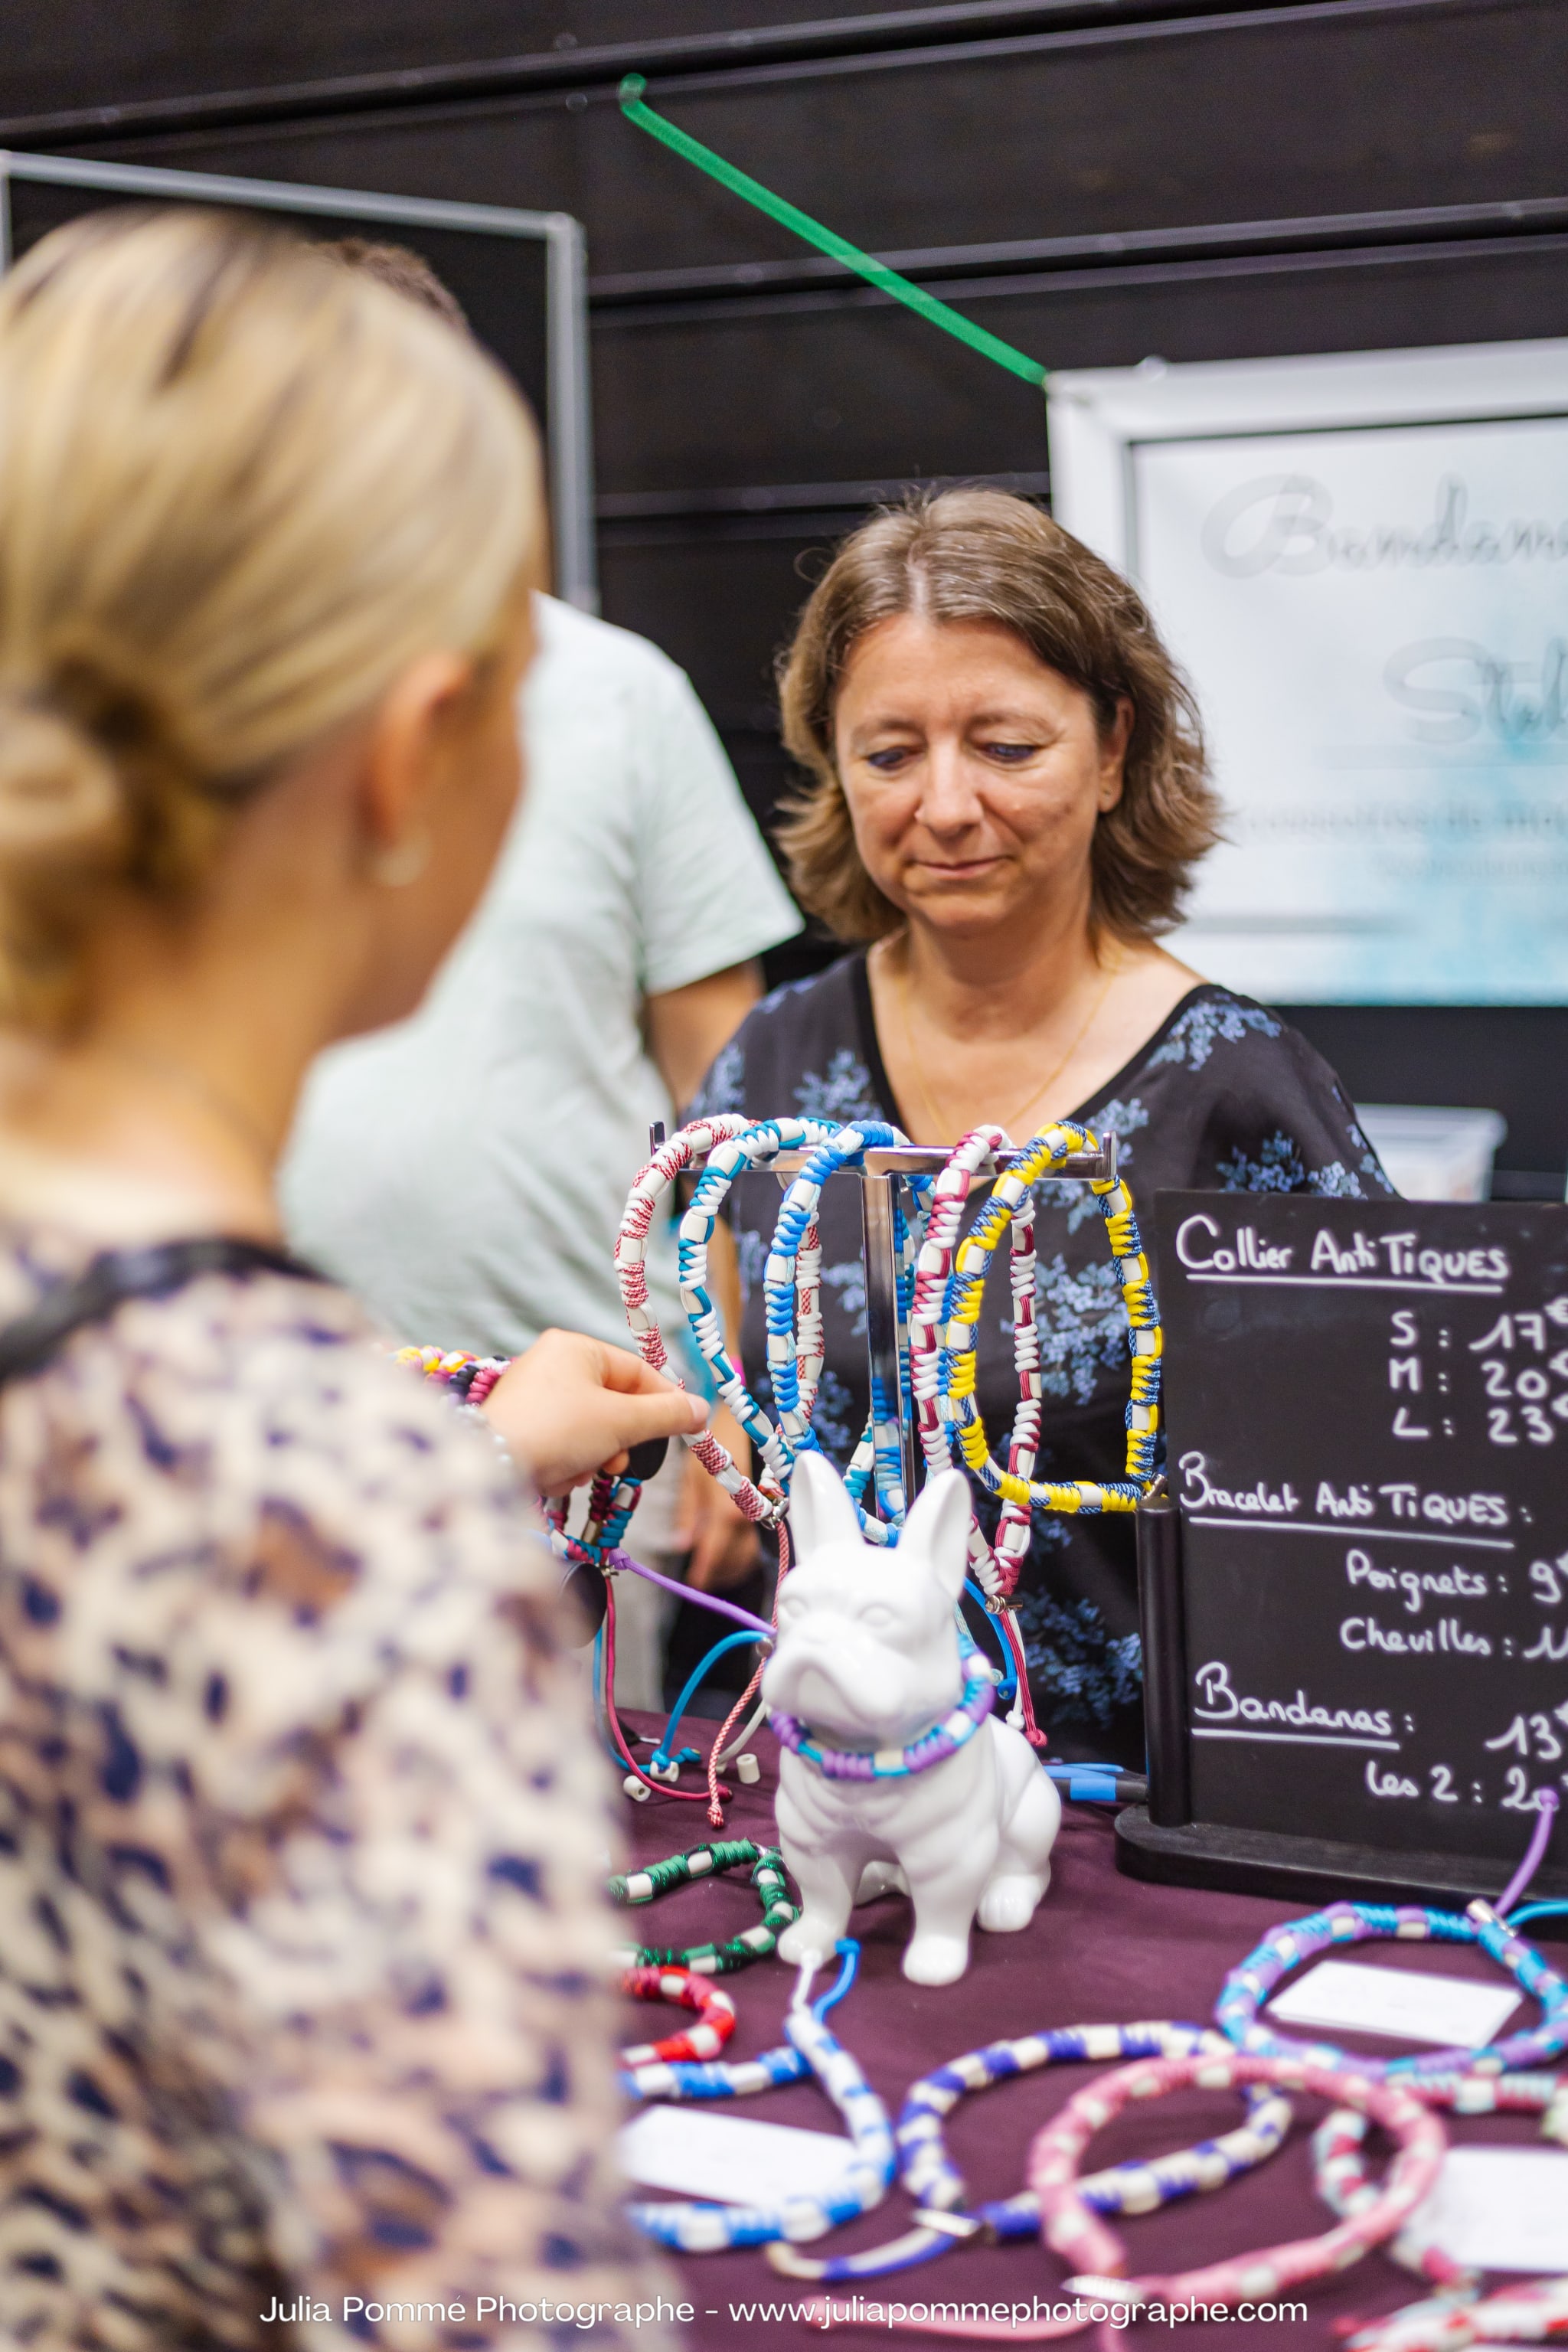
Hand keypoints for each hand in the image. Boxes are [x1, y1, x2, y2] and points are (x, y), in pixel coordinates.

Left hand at [482, 1330, 705, 1496]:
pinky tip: (557, 1474)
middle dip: (619, 1439)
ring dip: (594, 1455)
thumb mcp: (621, 1422)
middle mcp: (552, 1364)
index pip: (636, 1370)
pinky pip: (563, 1441)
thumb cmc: (558, 1431)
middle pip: (614, 1402)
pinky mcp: (521, 1425)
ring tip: (583, 1468)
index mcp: (575, 1348)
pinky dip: (568, 1461)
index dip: (665, 1401)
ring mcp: (534, 1396)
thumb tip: (701, 1410)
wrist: (491, 1467)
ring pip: (590, 1427)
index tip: (685, 1428)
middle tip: (620, 1460)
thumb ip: (666, 1415)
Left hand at [674, 1400, 761, 1590]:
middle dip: (717, 1573)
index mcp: (725, 1510)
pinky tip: (729, 1555)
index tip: (693, 1582)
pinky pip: (755, 1540)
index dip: (704, 1571)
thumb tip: (682, 1545)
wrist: (745, 1422)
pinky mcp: (763, 1509)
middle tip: (700, 1579)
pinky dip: (742, 1554)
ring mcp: (758, 1513)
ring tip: (713, 1571)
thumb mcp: (691, 1476)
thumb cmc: (714, 1443)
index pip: (714, 1552)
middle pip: (733, 1560)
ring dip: (730, 1567)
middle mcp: (745, 1516)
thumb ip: (687, 1514)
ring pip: (747, 1555)